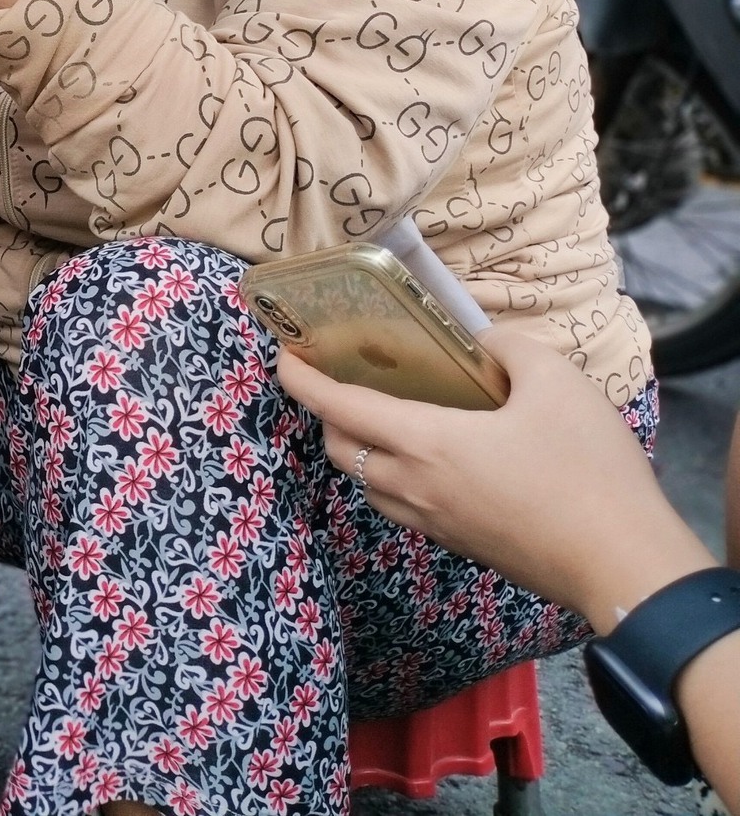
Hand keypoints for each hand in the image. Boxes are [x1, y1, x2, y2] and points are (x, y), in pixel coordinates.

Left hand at [277, 328, 712, 625]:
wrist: (625, 566)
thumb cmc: (588, 471)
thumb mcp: (555, 382)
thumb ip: (508, 348)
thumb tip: (484, 341)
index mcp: (425, 444)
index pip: (339, 407)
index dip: (301, 381)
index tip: (283, 357)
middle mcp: (415, 487)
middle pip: (341, 449)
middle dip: (328, 414)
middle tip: (343, 380)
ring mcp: (436, 524)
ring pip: (369, 483)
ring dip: (362, 449)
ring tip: (387, 415)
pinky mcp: (462, 546)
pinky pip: (404, 507)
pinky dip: (395, 478)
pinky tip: (434, 458)